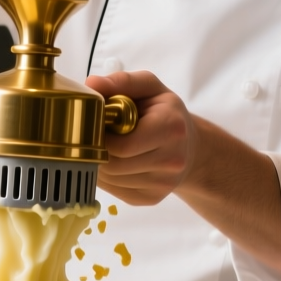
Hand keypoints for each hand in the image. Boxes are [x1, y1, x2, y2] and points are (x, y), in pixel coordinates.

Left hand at [87, 71, 195, 205]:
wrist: (189, 146)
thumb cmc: (165, 112)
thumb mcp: (149, 87)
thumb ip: (121, 82)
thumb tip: (91, 84)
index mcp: (171, 128)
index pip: (123, 145)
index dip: (101, 136)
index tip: (95, 125)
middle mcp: (172, 160)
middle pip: (114, 165)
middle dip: (97, 150)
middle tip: (95, 137)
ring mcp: (163, 184)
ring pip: (112, 180)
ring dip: (99, 164)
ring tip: (104, 147)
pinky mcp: (153, 198)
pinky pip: (115, 191)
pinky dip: (106, 178)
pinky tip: (113, 161)